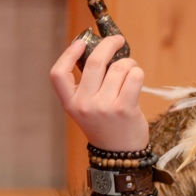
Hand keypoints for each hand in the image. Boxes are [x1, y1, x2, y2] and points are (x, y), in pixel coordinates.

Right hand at [49, 34, 149, 150]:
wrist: (120, 155)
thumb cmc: (106, 125)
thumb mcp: (87, 108)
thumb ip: (89, 84)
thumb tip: (102, 50)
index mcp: (71, 103)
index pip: (58, 74)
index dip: (68, 54)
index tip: (81, 42)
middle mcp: (85, 104)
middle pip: (95, 62)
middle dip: (109, 44)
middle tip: (118, 40)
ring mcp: (104, 107)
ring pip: (119, 67)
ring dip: (128, 63)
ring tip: (130, 69)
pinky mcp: (124, 109)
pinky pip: (134, 77)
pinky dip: (137, 72)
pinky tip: (136, 77)